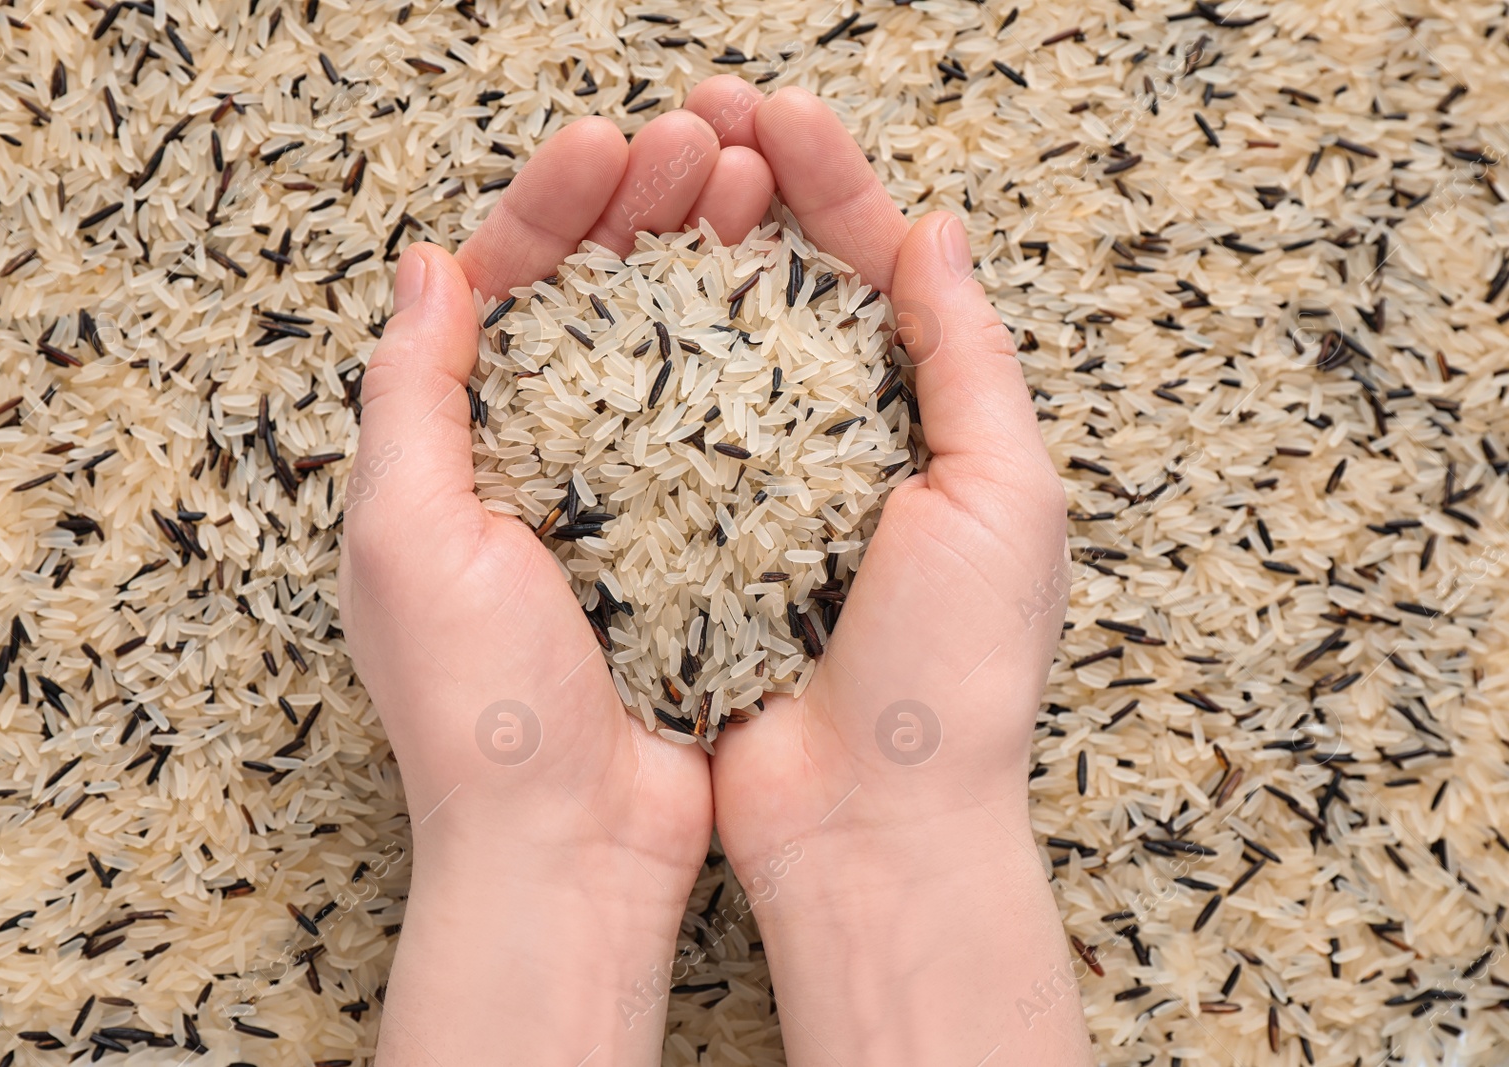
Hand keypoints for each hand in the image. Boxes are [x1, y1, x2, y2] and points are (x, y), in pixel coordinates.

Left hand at [340, 109, 772, 1064]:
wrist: (573, 847)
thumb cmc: (477, 710)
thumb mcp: (406, 538)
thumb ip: (409, 398)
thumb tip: (429, 264)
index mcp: (452, 449)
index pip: (496, 290)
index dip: (548, 209)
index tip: (606, 149)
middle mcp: (536, 462)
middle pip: (590, 301)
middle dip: (640, 211)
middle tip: (704, 149)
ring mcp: (622, 499)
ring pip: (665, 347)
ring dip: (703, 262)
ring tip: (757, 192)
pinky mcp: (696, 540)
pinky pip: (721, 427)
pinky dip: (749, 358)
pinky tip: (789, 300)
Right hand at [688, 81, 1091, 1063]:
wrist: (868, 826)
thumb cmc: (956, 676)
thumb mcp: (1003, 496)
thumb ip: (968, 357)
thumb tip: (938, 227)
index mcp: (920, 418)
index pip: (870, 263)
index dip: (823, 179)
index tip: (768, 112)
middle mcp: (831, 441)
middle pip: (777, 282)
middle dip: (737, 188)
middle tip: (685, 116)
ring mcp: (750, 487)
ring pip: (705, 340)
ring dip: (676, 251)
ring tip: (638, 174)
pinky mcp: (683, 538)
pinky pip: (650, 432)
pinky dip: (626, 360)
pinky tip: (592, 297)